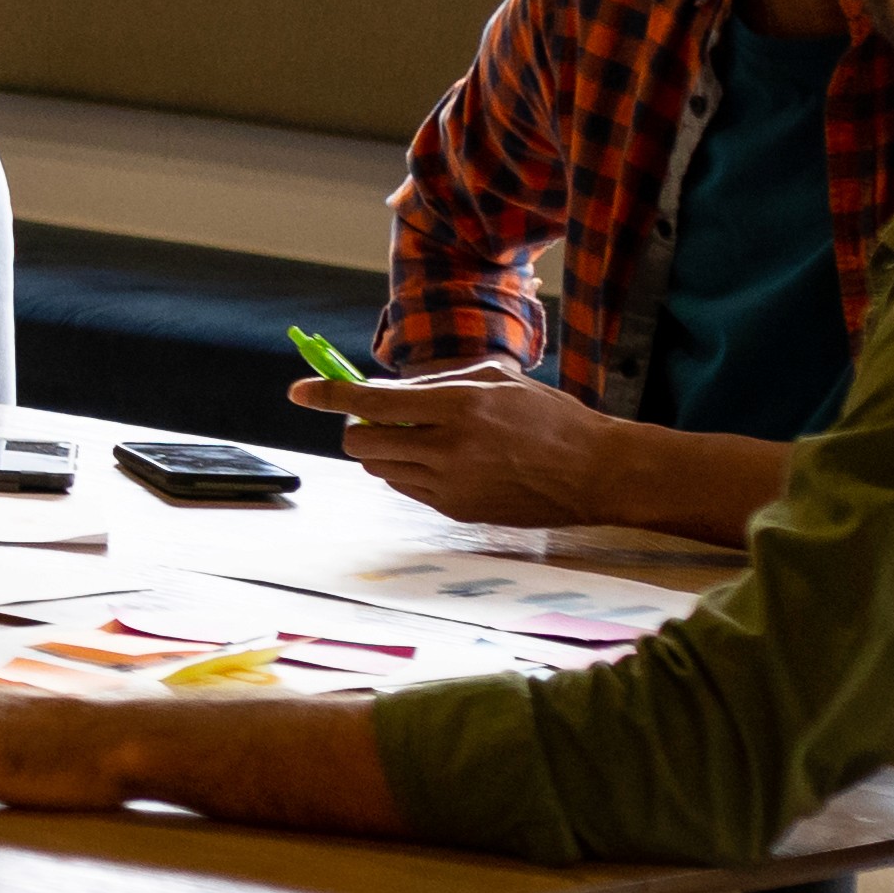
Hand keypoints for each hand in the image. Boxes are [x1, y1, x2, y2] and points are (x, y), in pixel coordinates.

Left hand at [291, 359, 628, 522]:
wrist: (594, 473)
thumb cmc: (550, 418)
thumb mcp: (495, 380)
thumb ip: (437, 384)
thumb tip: (385, 391)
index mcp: (458, 407)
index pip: (372, 402)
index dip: (328, 395)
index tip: (299, 391)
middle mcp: (448, 449)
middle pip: (364, 444)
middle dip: (360, 427)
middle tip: (381, 416)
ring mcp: (451, 486)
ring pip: (381, 470)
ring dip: (384, 451)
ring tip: (421, 438)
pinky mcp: (457, 512)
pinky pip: (409, 490)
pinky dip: (409, 472)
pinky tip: (442, 460)